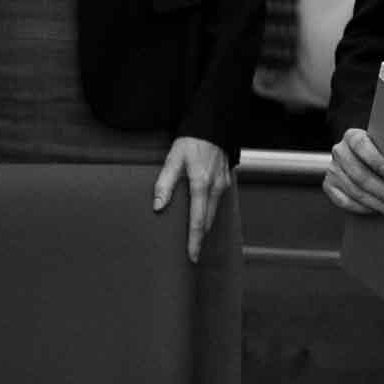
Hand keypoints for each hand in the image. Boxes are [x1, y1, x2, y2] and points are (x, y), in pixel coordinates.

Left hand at [153, 138, 231, 263]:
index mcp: (201, 184)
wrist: (211, 126)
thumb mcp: (173, 159)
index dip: (194, 241)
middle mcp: (216, 188)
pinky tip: (201, 217)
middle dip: (200, 239)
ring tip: (194, 240)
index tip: (191, 256)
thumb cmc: (191, 142)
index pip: (198, 220)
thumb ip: (164, 183)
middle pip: (208, 221)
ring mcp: (223, 185)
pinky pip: (217, 203)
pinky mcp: (225, 181)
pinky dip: (209, 214)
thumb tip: (158, 206)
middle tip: (191, 254)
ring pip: (213, 213)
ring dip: (204, 227)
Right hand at [324, 128, 383, 218]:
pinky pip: (343, 201)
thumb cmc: (380, 154)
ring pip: (353, 190)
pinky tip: (375, 211)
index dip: (374, 158)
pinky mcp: (328, 185)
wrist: (359, 161)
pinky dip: (360, 208)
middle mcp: (340, 151)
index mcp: (352, 136)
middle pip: (359, 173)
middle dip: (381, 190)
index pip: (361, 144)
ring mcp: (332, 168)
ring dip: (375, 203)